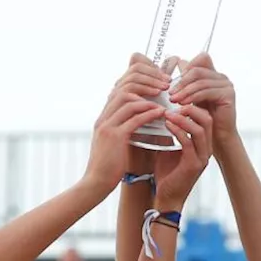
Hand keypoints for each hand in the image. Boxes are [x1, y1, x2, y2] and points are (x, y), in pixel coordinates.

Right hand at [114, 54, 170, 177]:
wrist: (96, 183)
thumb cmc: (109, 164)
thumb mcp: (114, 139)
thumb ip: (124, 124)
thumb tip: (143, 113)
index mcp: (104, 115)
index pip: (120, 84)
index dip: (140, 78)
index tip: (158, 81)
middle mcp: (103, 116)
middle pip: (123, 84)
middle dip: (147, 80)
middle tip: (164, 84)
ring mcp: (107, 125)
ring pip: (127, 97)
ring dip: (149, 94)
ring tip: (163, 96)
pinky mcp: (114, 137)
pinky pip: (134, 117)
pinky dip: (149, 113)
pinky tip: (161, 113)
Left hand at [149, 106, 213, 208]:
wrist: (165, 197)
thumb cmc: (166, 173)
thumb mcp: (167, 147)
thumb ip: (169, 132)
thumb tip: (155, 113)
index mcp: (202, 143)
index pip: (204, 116)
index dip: (192, 105)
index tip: (175, 98)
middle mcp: (206, 148)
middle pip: (207, 118)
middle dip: (191, 107)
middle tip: (173, 101)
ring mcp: (202, 156)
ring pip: (201, 128)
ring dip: (184, 118)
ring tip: (168, 112)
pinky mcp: (194, 164)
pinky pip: (189, 142)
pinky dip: (178, 130)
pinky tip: (167, 124)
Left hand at [168, 54, 236, 141]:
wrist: (215, 136)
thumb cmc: (201, 118)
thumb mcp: (191, 97)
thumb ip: (186, 82)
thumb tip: (178, 63)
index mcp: (213, 74)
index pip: (200, 59)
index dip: (186, 66)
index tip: (173, 81)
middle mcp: (221, 77)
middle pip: (197, 70)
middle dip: (181, 82)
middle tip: (170, 93)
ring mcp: (226, 85)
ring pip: (200, 81)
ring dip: (184, 91)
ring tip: (174, 100)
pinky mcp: (228, 94)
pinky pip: (207, 91)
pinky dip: (193, 97)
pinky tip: (183, 104)